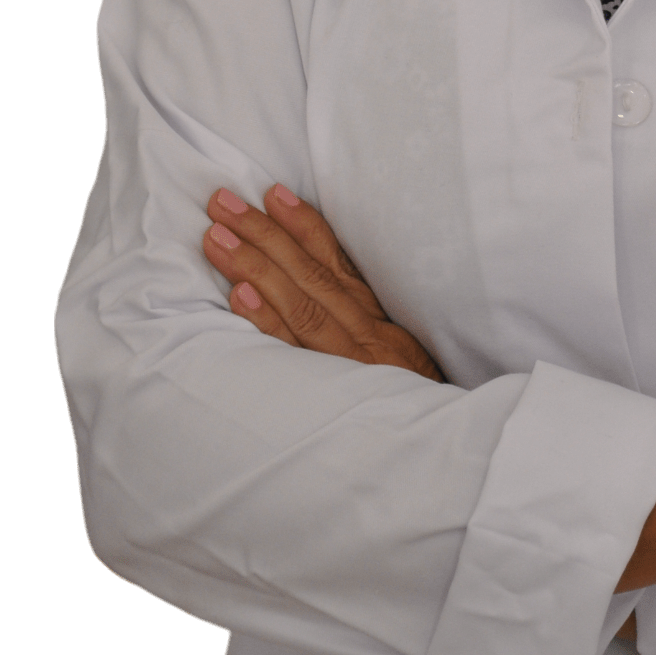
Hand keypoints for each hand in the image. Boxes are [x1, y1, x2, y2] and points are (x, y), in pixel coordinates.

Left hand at [203, 184, 444, 381]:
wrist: (439, 461)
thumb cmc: (409, 404)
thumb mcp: (398, 358)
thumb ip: (361, 325)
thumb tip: (313, 286)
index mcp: (378, 322)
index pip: (337, 262)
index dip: (305, 225)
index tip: (272, 193)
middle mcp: (367, 336)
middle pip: (311, 276)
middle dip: (264, 234)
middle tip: (222, 204)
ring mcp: (350, 366)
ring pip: (301, 306)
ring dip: (255, 267)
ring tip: (216, 239)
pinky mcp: (335, 397)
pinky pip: (296, 355)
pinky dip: (269, 323)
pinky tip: (240, 297)